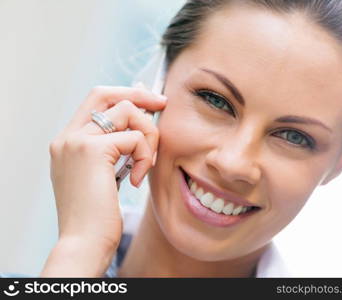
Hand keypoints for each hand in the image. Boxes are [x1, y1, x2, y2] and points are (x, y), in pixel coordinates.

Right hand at [41, 85, 166, 276]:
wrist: (84, 243)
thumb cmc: (97, 216)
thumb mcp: (102, 176)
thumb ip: (113, 148)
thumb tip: (138, 123)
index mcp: (68, 142)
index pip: (95, 101)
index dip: (125, 94)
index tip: (149, 100)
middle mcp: (68, 137)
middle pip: (106, 94)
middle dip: (139, 95)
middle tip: (162, 103)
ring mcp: (76, 141)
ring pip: (127, 112)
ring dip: (148, 135)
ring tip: (146, 164)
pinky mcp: (92, 151)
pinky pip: (134, 138)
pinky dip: (144, 156)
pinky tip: (136, 180)